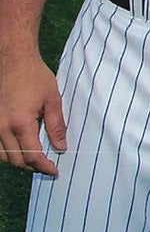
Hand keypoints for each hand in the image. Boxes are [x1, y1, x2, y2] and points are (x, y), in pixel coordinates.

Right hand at [0, 49, 65, 175]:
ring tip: (35, 160)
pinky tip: (18, 150)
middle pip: (16, 160)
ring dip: (18, 162)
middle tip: (48, 167)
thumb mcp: (52, 99)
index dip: (44, 167)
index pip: (32, 156)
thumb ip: (56, 125)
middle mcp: (2, 128)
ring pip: (3, 156)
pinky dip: (6, 154)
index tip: (54, 171)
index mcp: (21, 123)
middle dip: (33, 167)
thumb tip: (60, 147)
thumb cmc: (34, 76)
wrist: (12, 60)